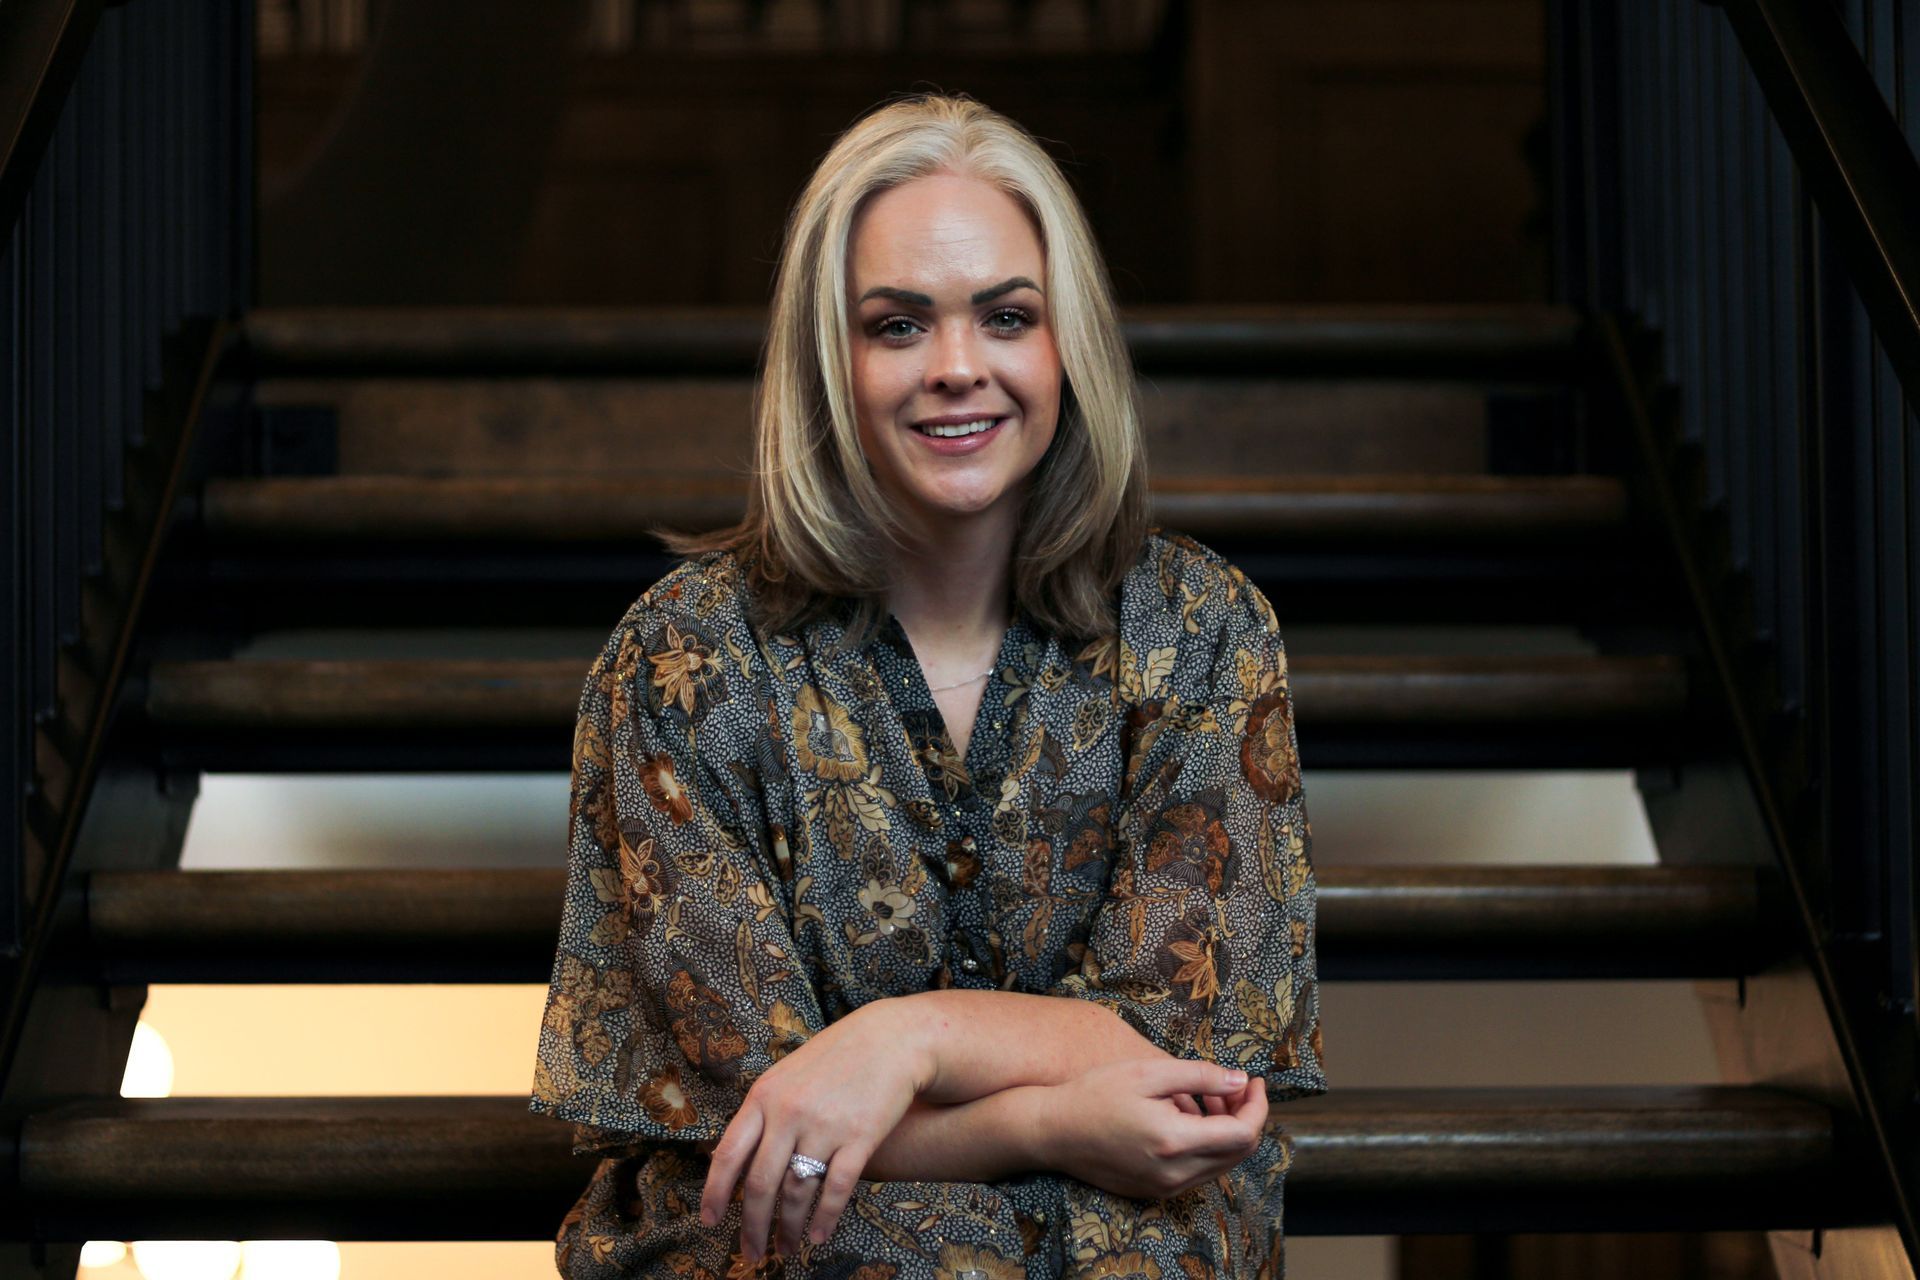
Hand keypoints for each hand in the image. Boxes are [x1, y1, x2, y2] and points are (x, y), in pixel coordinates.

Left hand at [697, 1001, 927, 1262]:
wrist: (891, 1039)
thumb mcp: (787, 1075)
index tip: (709, 1221)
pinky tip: (819, 1236)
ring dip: (788, 1228)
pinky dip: (825, 1219)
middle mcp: (788, 1113)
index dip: (715, 1193)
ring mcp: (824, 1126)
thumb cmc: (837, 1057)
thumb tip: (732, 1158)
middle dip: (752, 1226)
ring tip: (786, 1248)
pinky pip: (835, 1190)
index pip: (729, 1154)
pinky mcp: (859, 1138)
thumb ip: (762, 1112)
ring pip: (796, 1192)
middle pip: (760, 1183)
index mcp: (764, 1096)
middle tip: (751, 1254)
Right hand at [1044, 1058, 1266, 1199]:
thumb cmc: (1095, 1095)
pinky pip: (1197, 1170)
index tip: (1254, 1080)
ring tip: (1205, 1095)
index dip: (1257, 1106)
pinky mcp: (1156, 1190)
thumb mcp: (1148, 1073)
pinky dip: (1204, 1144)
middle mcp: (1175, 1174)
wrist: (1053, 1131)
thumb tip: (1241, 1082)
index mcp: (1175, 1142)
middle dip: (1244, 1116)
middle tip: (1232, 1085)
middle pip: (1237, 1153)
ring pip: (1220, 1163)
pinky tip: (1185, 1115)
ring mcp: (1165, 1187)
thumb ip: (1200, 1076)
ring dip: (1224, 1129)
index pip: (1242, 1133)